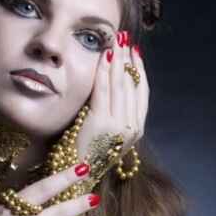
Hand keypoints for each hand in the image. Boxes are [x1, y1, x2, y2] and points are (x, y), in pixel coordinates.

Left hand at [75, 30, 149, 166]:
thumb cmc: (85, 154)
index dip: (139, 70)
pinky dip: (104, 70)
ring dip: (118, 60)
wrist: (74, 177)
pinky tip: (104, 56)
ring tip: (116, 42)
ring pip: (120, 84)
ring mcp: (118, 126)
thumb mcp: (105, 131)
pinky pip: (103, 90)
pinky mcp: (101, 123)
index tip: (135, 52)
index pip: (142, 93)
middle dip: (129, 59)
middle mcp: (132, 128)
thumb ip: (113, 111)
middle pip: (133, 85)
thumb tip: (114, 82)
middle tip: (124, 38)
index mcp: (136, 130)